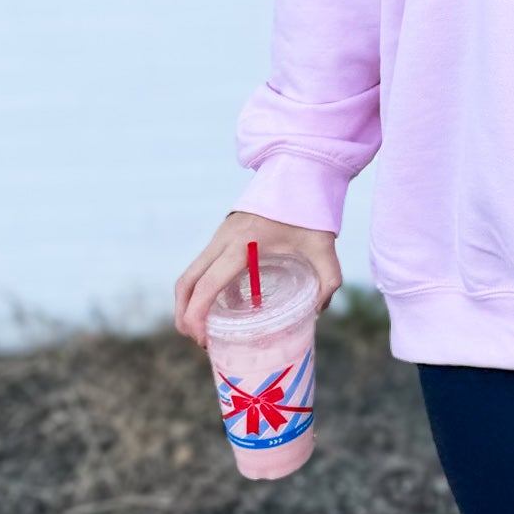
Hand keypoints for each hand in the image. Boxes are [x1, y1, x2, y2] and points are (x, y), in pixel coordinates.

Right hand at [175, 210, 342, 348]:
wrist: (298, 173)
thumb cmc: (310, 210)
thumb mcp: (323, 246)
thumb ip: (328, 281)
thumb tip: (318, 311)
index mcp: (242, 244)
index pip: (206, 285)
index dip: (196, 316)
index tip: (203, 339)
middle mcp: (223, 239)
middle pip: (186, 282)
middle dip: (184, 316)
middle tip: (200, 341)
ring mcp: (220, 235)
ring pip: (190, 273)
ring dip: (189, 303)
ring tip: (205, 330)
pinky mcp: (223, 234)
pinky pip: (204, 265)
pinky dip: (203, 288)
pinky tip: (223, 307)